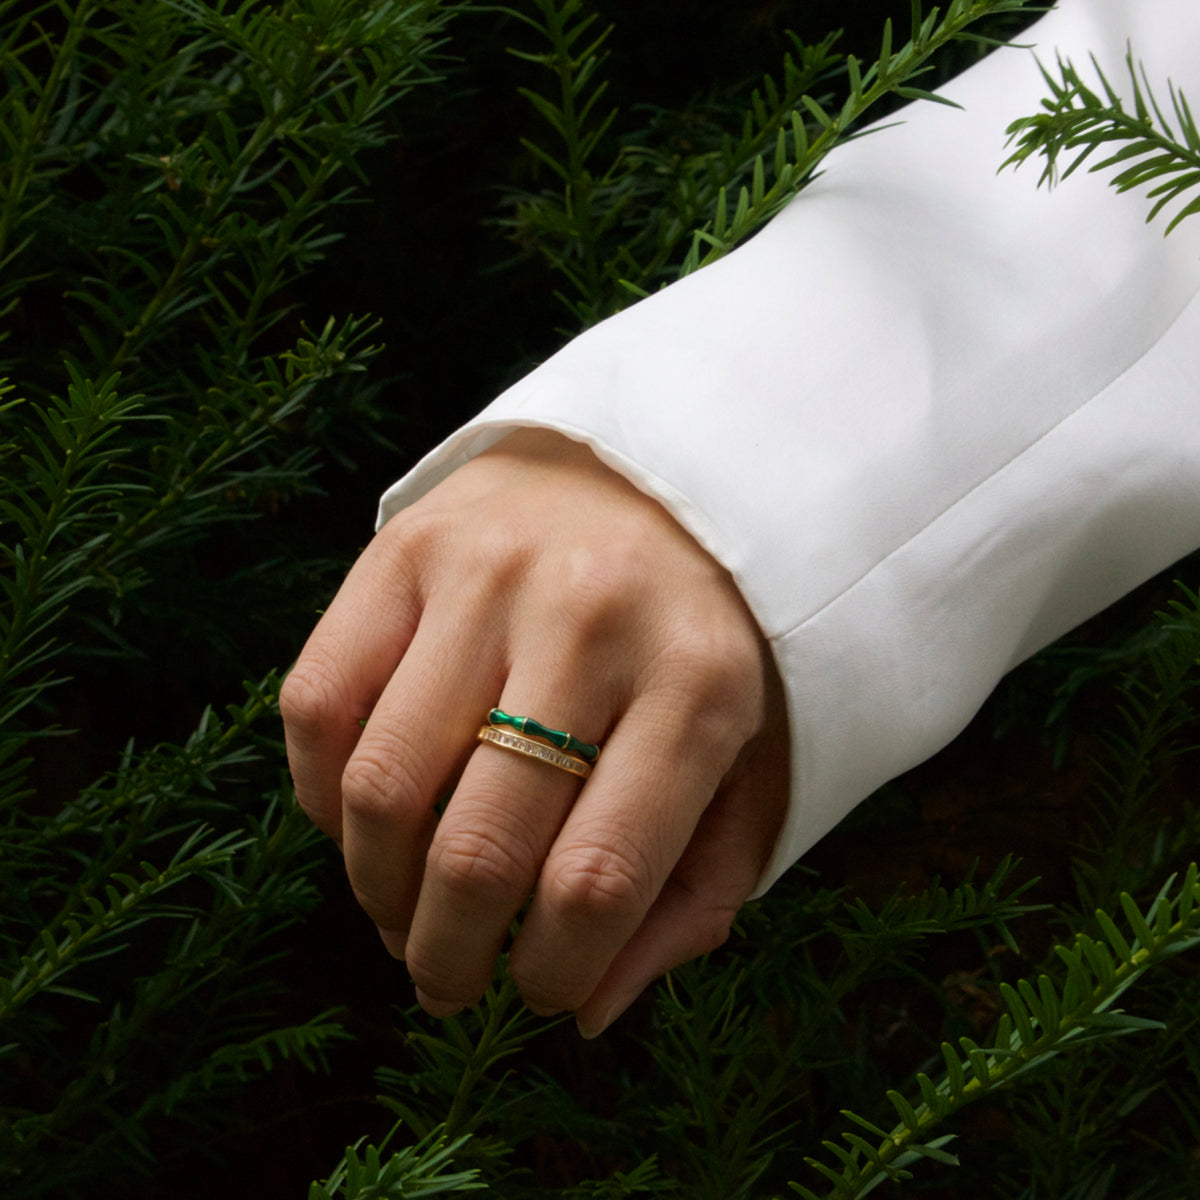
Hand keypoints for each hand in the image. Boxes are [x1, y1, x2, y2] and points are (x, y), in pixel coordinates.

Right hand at [281, 427, 788, 1035]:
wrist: (650, 472)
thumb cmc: (706, 639)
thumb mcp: (748, 764)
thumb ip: (690, 897)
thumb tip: (586, 1010)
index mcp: (699, 687)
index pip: (600, 880)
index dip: (552, 973)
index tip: (539, 992)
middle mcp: (590, 622)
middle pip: (479, 848)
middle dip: (448, 955)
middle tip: (446, 981)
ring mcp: (486, 575)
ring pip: (382, 786)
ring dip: (377, 890)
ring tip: (401, 913)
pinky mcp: (403, 544)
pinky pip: (317, 702)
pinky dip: (320, 795)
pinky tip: (361, 821)